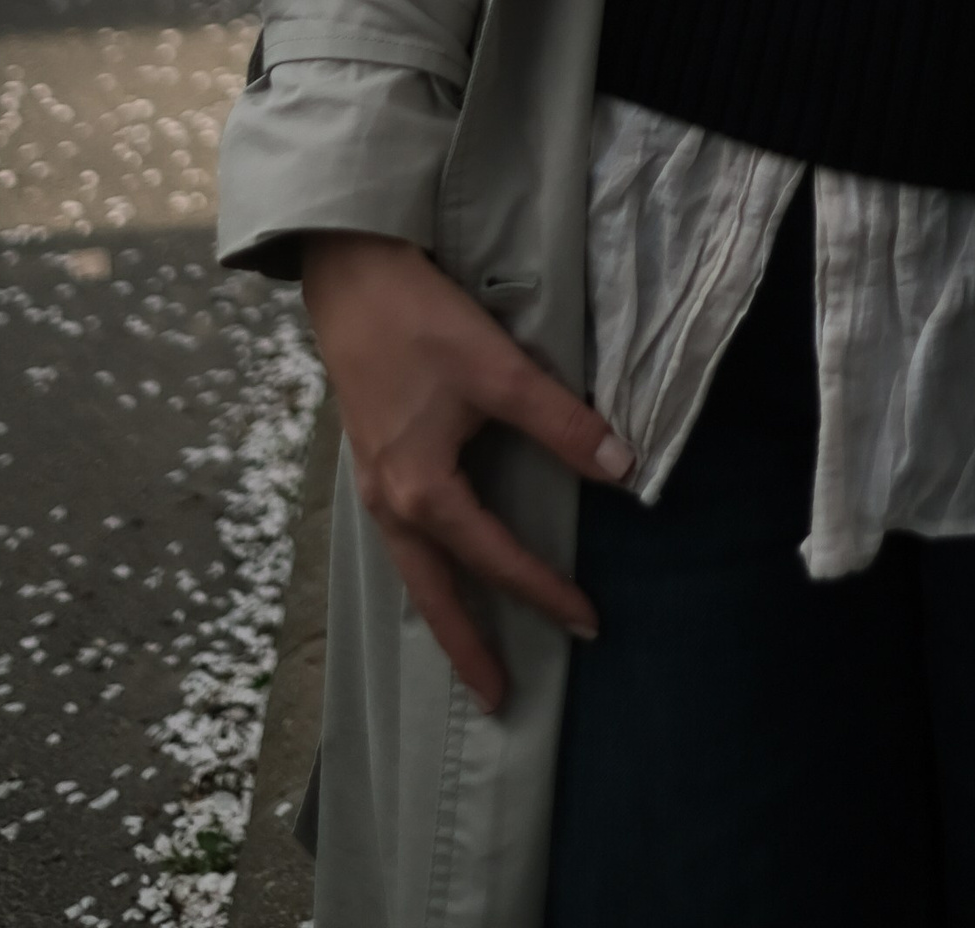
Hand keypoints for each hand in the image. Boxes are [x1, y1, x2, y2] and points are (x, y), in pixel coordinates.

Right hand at [301, 231, 634, 713]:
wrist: (351, 278)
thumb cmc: (422, 323)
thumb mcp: (499, 372)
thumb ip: (562, 425)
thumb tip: (624, 470)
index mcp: (421, 492)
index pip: (496, 559)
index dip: (545, 593)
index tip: (588, 624)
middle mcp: (391, 503)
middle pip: (434, 593)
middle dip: (467, 645)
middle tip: (498, 697)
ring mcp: (375, 485)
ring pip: (413, 569)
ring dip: (444, 610)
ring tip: (470, 649)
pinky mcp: (374, 461)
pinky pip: (402, 538)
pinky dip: (426, 568)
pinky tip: (442, 566)